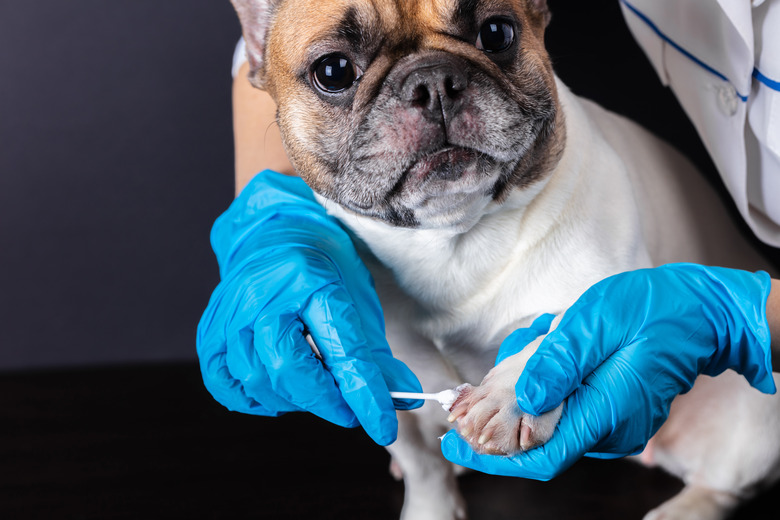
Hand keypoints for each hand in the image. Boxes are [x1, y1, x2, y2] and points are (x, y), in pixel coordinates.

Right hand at [197, 170, 422, 445]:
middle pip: (289, 370)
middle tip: (348, 408)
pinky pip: (224, 383)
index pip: (341, 349)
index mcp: (309, 280)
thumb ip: (375, 352)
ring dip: (294, 401)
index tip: (381, 425)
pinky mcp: (212, 330)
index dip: (364, 394)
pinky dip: (253, 400)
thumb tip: (401, 396)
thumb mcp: (356, 298)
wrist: (272, 233)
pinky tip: (277, 392)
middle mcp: (262, 295)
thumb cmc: (319, 264)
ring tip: (316, 391)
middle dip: (326, 402)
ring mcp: (230, 313)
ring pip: (257, 381)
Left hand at [442, 264, 774, 477]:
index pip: (540, 454)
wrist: (701, 310)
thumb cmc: (653, 310)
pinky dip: (549, 380)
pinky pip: (569, 404)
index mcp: (606, 412)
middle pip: (538, 435)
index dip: (492, 457)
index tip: (454, 445)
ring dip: (530, 382)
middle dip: (505, 403)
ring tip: (546, 332)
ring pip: (551, 415)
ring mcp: (615, 421)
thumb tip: (522, 398)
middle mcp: (610, 428)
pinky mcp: (614, 408)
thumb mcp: (598, 323)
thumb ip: (560, 362)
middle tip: (492, 368)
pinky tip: (557, 339)